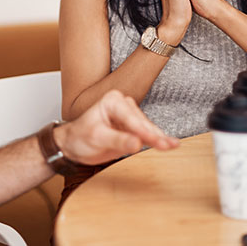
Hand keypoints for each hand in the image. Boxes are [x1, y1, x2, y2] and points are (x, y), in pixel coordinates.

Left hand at [54, 89, 178, 165]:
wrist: (74, 145)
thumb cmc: (80, 137)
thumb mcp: (97, 139)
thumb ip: (117, 141)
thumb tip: (137, 143)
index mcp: (112, 101)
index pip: (131, 118)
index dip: (144, 131)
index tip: (156, 141)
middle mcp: (122, 104)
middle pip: (142, 122)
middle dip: (154, 135)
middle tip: (167, 145)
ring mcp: (129, 116)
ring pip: (148, 128)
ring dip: (159, 138)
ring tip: (173, 145)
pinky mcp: (133, 128)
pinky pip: (147, 134)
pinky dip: (157, 140)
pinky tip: (170, 144)